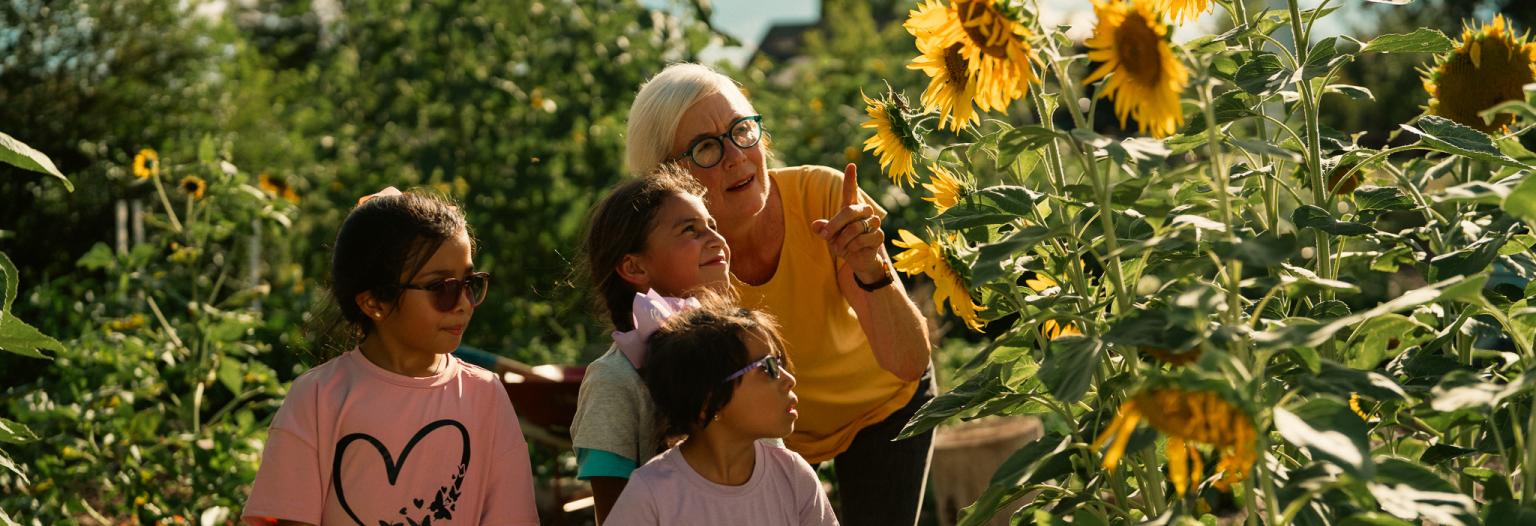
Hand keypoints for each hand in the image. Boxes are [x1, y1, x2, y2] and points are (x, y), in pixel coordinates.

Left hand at [812, 163, 886, 282]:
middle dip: (835, 225)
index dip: (850, 178)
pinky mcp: (879, 236)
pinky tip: (852, 250)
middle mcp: (864, 212)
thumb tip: (816, 225)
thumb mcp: (830, 236)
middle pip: (850, 211)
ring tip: (840, 247)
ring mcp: (874, 223)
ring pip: (855, 227)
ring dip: (843, 239)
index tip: (851, 165)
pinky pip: (862, 239)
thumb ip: (823, 229)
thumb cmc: (843, 243)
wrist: (858, 260)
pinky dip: (852, 247)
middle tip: (826, 236)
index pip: (850, 190)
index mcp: (851, 207)